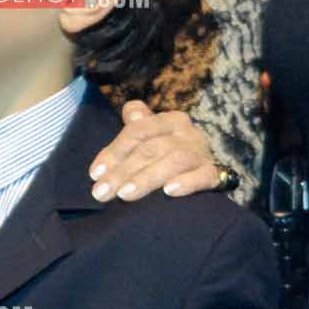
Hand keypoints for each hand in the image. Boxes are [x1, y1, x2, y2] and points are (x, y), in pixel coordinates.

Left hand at [89, 101, 223, 201]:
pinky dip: (186, 183)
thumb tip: (131, 112)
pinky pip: (202, 176)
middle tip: (102, 193)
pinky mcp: (214, 173)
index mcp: (169, 120)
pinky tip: (169, 192)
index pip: (138, 130)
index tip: (95, 174)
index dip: (114, 151)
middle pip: (151, 148)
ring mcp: (202, 152)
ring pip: (174, 161)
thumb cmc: (168, 155)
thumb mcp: (150, 139)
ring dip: (147, 178)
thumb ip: (135, 130)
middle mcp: (187, 132)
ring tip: (126, 195)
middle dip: (123, 171)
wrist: (204, 173)